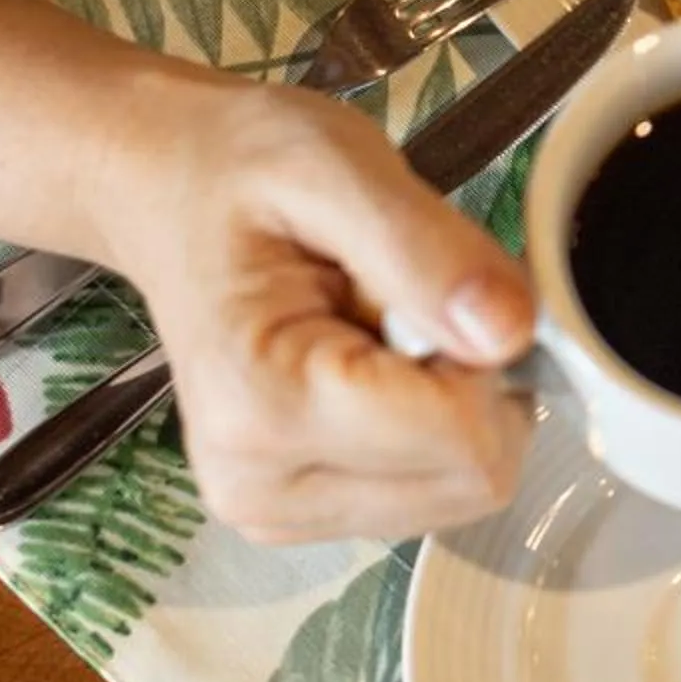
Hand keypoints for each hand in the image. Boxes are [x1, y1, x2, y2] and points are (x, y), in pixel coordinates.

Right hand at [92, 80, 536, 545]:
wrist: (167, 191)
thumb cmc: (240, 167)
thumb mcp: (338, 167)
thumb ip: (429, 252)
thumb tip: (513, 335)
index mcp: (265, 406)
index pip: (463, 435)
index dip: (489, 352)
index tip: (438, 283)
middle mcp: (261, 489)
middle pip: (472, 479)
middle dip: (476, 382)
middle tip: (409, 301)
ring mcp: (275, 514)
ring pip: (460, 492)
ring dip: (454, 403)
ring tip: (382, 324)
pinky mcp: (299, 514)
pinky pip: (428, 491)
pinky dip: (428, 425)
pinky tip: (374, 363)